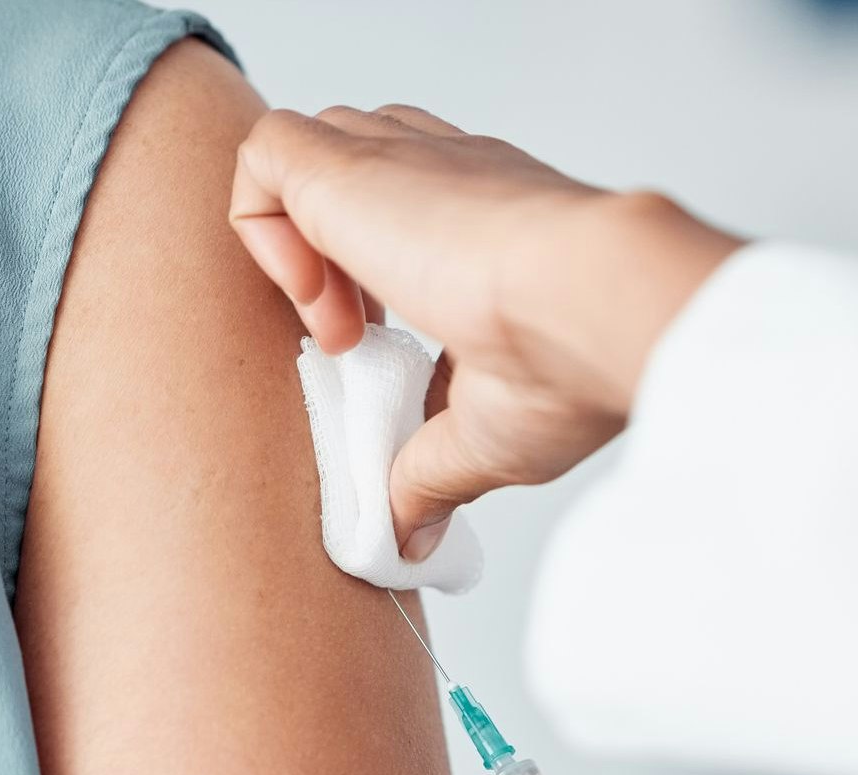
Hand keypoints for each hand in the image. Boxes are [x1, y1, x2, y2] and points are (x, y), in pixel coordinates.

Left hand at [228, 105, 740, 558]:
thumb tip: (411, 538)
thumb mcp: (487, 434)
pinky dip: (261, 227)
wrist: (596, 305)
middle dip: (327, 255)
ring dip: (294, 245)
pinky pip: (264, 156)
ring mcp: (399, 158)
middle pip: (351, 170)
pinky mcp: (348, 163)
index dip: (370, 279)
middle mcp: (443, 174)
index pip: (407, 213)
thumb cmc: (573, 364)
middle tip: (354, 341)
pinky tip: (312, 302)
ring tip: (337, 329)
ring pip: (305, 153)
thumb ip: (432, 474)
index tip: (380, 351)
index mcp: (488, 221)